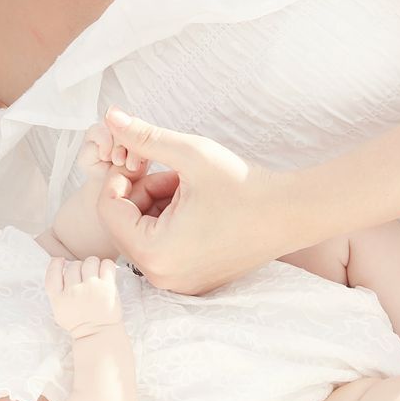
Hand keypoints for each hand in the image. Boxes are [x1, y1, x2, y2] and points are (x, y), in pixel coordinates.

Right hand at [43, 256, 123, 338]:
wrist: (99, 334)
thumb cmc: (79, 322)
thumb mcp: (59, 310)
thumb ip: (57, 290)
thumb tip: (58, 263)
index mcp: (59, 298)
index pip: (52, 273)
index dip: (56, 263)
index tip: (60, 261)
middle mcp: (73, 291)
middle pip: (73, 265)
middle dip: (79, 269)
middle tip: (84, 278)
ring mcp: (91, 287)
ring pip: (90, 261)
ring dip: (93, 266)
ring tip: (96, 276)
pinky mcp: (107, 286)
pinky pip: (106, 264)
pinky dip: (106, 266)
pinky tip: (105, 274)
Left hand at [92, 107, 290, 295]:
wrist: (291, 212)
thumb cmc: (243, 184)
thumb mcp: (190, 154)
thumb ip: (144, 137)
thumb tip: (110, 116)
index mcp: (155, 253)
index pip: (108, 209)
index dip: (120, 177)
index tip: (145, 158)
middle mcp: (163, 277)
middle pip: (124, 224)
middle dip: (141, 193)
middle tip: (173, 172)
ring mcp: (179, 284)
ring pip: (143, 234)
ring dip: (157, 205)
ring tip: (189, 188)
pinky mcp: (194, 282)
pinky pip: (163, 248)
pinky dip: (170, 223)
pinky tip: (198, 206)